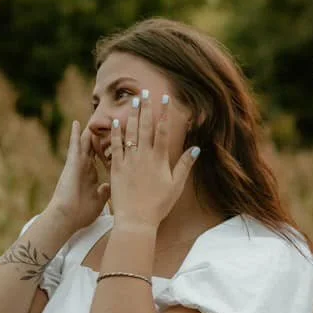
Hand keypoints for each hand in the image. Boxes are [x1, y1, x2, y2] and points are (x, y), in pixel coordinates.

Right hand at [47, 121, 109, 231]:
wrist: (66, 218)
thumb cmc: (81, 214)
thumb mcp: (98, 200)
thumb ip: (104, 191)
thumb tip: (110, 185)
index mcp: (91, 176)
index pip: (101, 158)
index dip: (108, 148)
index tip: (117, 138)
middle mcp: (84, 168)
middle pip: (94, 147)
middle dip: (100, 134)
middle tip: (109, 119)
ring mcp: (78, 165)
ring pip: (85, 143)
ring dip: (90, 130)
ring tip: (95, 115)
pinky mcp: (71, 164)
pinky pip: (74, 146)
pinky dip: (75, 134)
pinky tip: (77, 122)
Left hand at [109, 92, 197, 228]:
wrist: (136, 220)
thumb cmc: (158, 205)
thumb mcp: (176, 186)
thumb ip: (185, 165)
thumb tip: (196, 148)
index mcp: (159, 160)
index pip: (162, 131)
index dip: (164, 113)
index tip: (165, 98)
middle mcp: (144, 157)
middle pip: (145, 127)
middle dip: (146, 108)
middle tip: (145, 92)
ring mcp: (129, 161)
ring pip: (130, 133)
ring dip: (132, 115)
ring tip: (133, 100)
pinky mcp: (116, 168)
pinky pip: (115, 147)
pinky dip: (115, 133)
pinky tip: (115, 121)